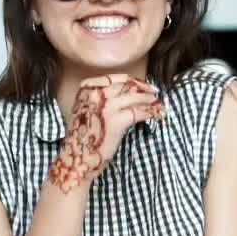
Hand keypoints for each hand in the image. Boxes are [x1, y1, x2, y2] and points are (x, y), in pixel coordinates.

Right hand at [48, 75, 163, 191]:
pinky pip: (139, 112)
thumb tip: (130, 92)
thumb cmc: (83, 136)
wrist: (77, 158)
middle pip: (126, 86)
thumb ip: (101, 97)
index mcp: (86, 88)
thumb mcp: (86, 108)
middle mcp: (95, 94)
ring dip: (150, 100)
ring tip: (159, 104)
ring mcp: (105, 107)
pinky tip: (158, 115)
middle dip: (144, 89)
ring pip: (135, 97)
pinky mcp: (116, 121)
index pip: (114, 78)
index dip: (133, 81)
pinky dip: (151, 112)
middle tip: (155, 93)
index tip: (143, 85)